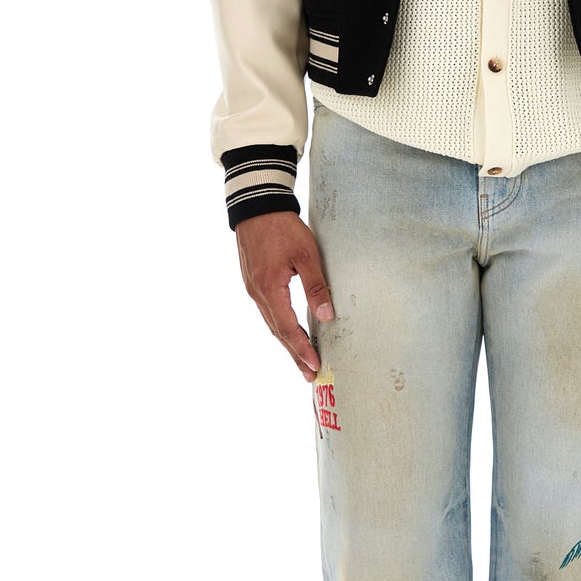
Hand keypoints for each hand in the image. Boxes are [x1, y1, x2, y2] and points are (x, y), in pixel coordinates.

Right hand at [235, 212, 333, 380]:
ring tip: (302, 360)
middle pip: (278, 332)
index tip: (314, 367)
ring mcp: (253, 289)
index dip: (301, 350)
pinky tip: (289, 332)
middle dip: (294, 354)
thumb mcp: (306, 255)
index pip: (288, 329)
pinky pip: (268, 312)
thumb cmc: (283, 228)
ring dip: (287, 343)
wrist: (256, 206)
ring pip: (271, 323)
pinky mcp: (254, 282)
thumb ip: (316, 286)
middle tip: (309, 374)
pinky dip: (280, 327)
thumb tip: (327, 316)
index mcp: (270, 289)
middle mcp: (258, 294)